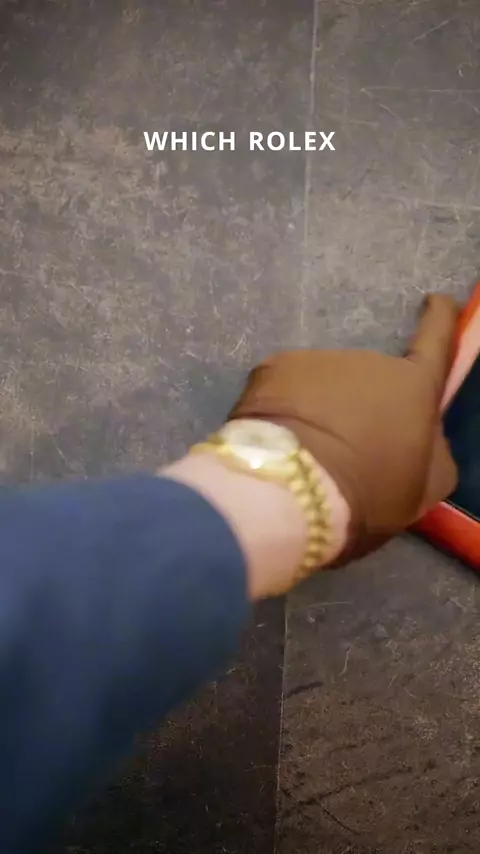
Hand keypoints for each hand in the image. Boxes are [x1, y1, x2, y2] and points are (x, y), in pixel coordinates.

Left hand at [228, 294, 458, 564]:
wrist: (289, 489)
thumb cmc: (366, 493)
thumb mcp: (422, 489)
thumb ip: (434, 453)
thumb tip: (427, 434)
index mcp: (413, 386)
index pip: (437, 338)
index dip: (441, 318)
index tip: (438, 301)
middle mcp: (369, 360)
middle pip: (370, 380)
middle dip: (361, 405)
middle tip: (347, 451)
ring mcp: (318, 359)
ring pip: (324, 386)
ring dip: (320, 409)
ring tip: (308, 455)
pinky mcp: (272, 368)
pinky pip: (285, 389)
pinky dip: (283, 410)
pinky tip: (278, 444)